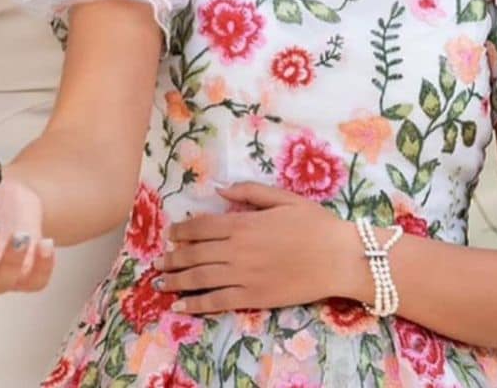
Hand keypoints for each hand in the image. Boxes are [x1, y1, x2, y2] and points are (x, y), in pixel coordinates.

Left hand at [155, 182, 350, 313]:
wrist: (339, 257)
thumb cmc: (314, 223)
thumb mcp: (283, 197)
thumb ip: (250, 192)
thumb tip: (221, 190)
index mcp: (243, 223)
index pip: (202, 226)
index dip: (182, 231)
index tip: (170, 234)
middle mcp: (237, 250)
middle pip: (195, 253)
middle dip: (172, 257)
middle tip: (158, 262)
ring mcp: (244, 276)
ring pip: (200, 278)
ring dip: (176, 280)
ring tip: (159, 283)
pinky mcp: (254, 298)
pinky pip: (218, 301)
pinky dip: (196, 304)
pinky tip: (181, 306)